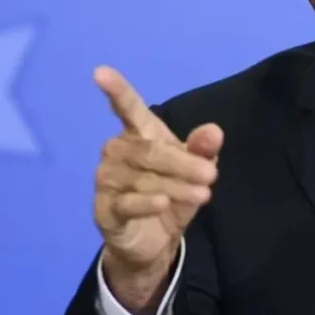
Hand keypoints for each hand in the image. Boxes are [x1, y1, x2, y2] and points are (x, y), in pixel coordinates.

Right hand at [92, 65, 222, 311]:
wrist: (154, 243)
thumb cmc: (172, 194)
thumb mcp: (195, 172)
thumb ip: (203, 150)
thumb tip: (214, 131)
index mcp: (138, 134)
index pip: (126, 108)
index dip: (115, 90)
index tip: (100, 72)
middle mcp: (116, 152)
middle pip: (148, 150)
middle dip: (183, 162)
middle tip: (211, 175)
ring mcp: (106, 180)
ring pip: (141, 178)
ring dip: (176, 186)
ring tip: (203, 194)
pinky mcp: (104, 210)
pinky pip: (126, 203)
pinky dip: (147, 203)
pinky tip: (164, 204)